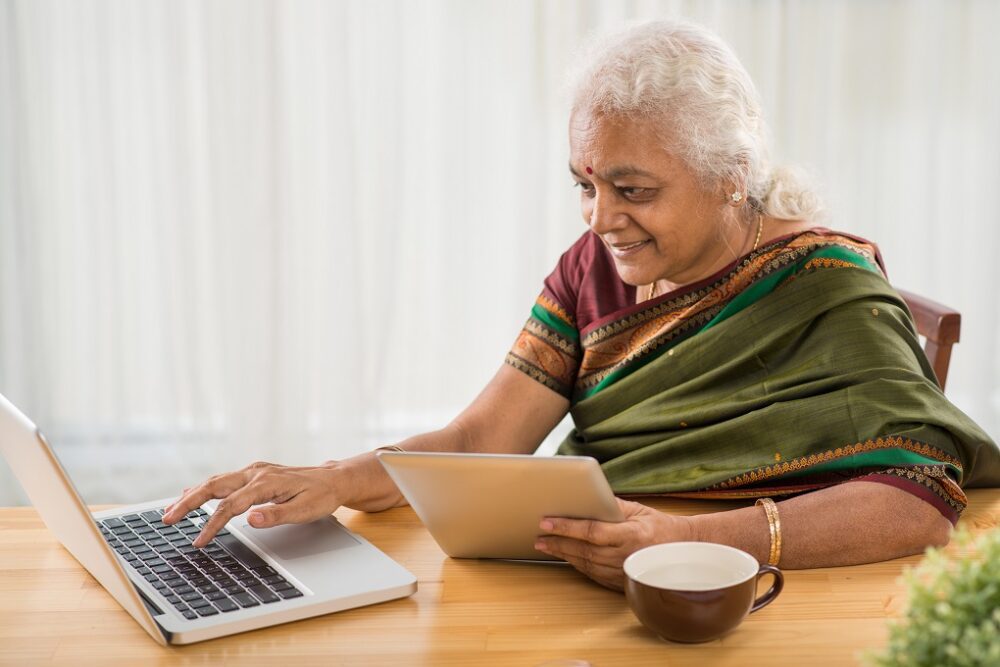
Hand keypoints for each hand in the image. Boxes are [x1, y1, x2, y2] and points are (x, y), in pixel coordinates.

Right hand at [162, 461, 346, 547]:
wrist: (333, 479)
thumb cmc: (321, 496)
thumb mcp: (305, 510)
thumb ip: (277, 515)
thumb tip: (251, 519)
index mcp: (266, 482)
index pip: (230, 506)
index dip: (212, 524)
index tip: (198, 542)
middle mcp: (256, 473)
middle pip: (213, 486)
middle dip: (188, 503)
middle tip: (167, 520)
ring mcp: (254, 470)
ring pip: (215, 480)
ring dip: (191, 495)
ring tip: (171, 511)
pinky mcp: (254, 472)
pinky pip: (223, 479)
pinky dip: (204, 487)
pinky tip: (190, 493)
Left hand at [534, 499, 693, 590]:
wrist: (682, 552)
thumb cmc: (659, 526)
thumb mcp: (637, 510)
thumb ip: (610, 505)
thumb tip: (582, 498)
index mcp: (632, 535)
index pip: (592, 531)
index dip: (567, 527)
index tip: (547, 522)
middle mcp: (627, 557)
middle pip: (584, 550)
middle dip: (558, 543)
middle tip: (538, 536)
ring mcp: (624, 573)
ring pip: (586, 565)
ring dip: (563, 554)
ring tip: (545, 545)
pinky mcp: (621, 584)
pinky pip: (593, 574)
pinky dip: (577, 564)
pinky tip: (565, 555)